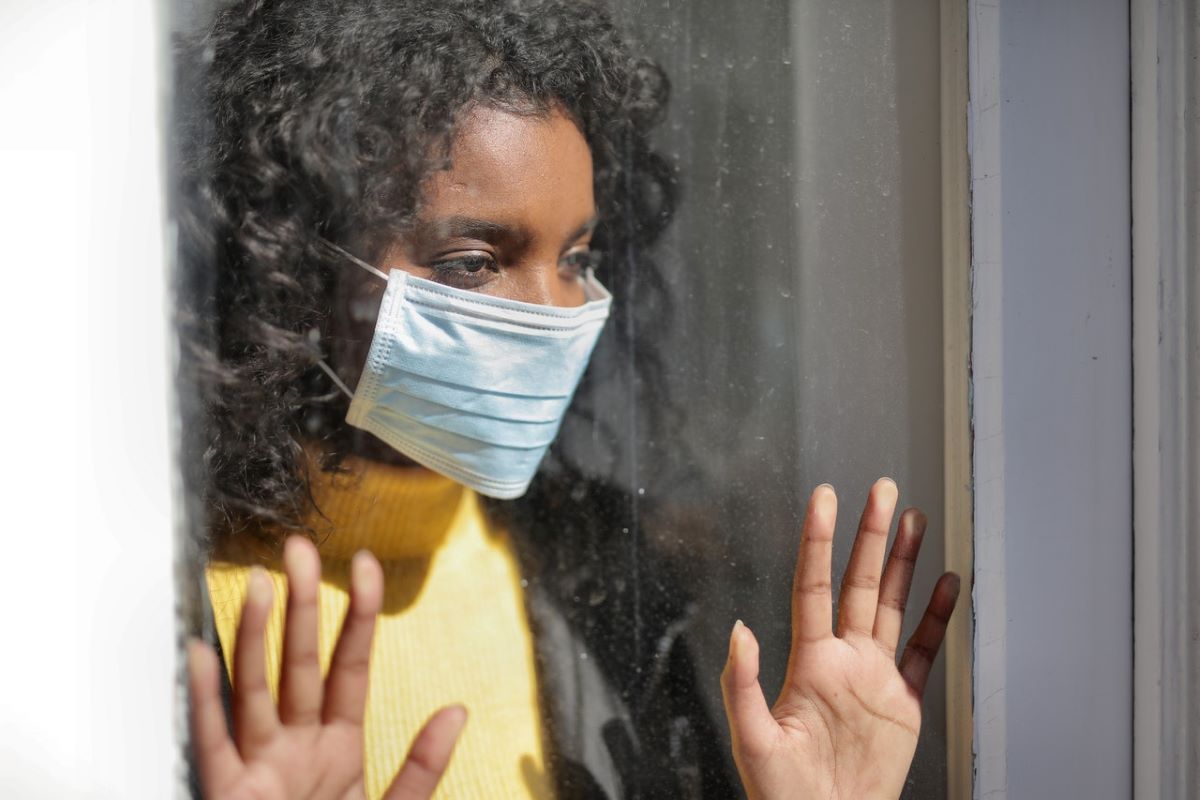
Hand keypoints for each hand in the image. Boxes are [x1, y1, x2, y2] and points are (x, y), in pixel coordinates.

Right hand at [188, 536, 466, 798]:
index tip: (367, 565)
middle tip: (300, 549)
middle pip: (299, 663)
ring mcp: (259, 767)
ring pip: (255, 689)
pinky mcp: (226, 793)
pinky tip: (200, 654)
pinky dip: (204, 699)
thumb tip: (457, 710)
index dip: (358, 614)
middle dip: (301, 605)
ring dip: (253, 637)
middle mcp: (296, 746)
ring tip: (256, 584)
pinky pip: (212, 741)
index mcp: (338, 746)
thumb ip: (423, 766)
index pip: (350, 665)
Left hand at [721, 479, 959, 799]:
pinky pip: (924, 652)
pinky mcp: (903, 703)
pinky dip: (936, 618)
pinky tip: (944, 585)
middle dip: (871, 536)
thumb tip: (739, 629)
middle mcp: (844, 660)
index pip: (814, 586)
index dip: (820, 542)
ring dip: (903, 564)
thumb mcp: (754, 741)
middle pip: (859, 583)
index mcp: (810, 663)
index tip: (825, 498)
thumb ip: (744, 684)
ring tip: (914, 520)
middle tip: (883, 490)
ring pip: (891, 606)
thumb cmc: (784, 794)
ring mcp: (875, 678)